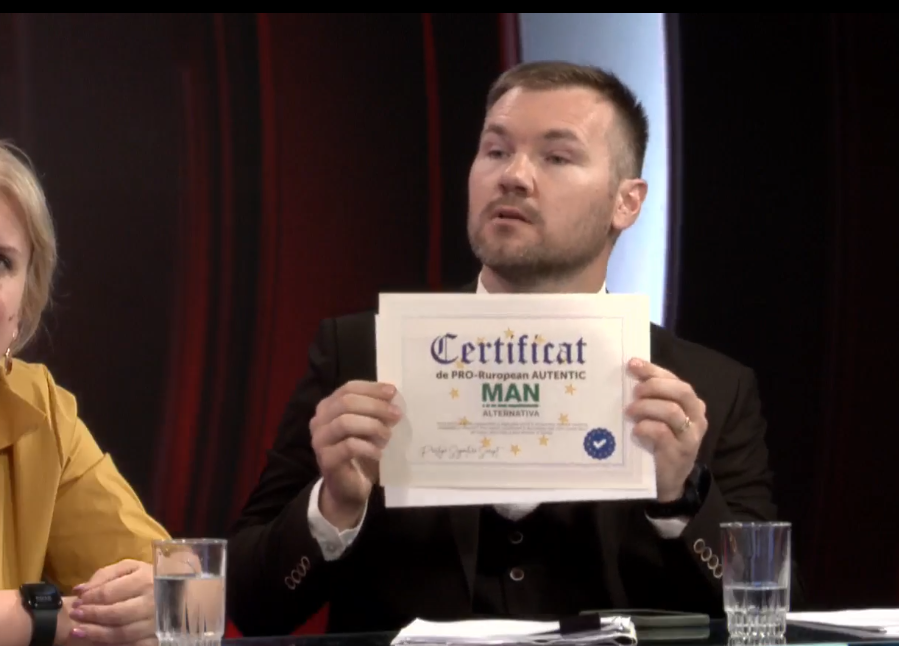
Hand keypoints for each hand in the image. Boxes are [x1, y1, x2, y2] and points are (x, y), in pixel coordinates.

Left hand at [68, 559, 154, 645]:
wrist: (183, 592)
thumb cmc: (150, 577)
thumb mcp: (130, 567)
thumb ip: (105, 575)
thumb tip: (79, 590)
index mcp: (145, 580)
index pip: (109, 593)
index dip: (89, 599)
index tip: (76, 602)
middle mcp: (152, 602)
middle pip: (114, 614)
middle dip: (90, 616)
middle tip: (74, 615)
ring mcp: (155, 622)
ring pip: (121, 633)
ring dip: (95, 634)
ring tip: (77, 631)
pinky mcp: (157, 637)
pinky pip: (132, 645)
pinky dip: (112, 645)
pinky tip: (98, 642)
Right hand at [310, 380, 402, 527]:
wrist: (348, 488)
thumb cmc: (360, 453)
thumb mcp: (369, 427)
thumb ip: (376, 411)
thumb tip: (393, 398)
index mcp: (328, 407)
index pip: (348, 389)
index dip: (371, 388)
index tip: (393, 392)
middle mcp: (319, 421)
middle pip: (346, 403)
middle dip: (375, 406)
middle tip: (396, 414)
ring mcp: (320, 441)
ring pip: (345, 422)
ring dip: (372, 426)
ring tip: (388, 435)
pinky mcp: (326, 460)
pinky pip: (348, 446)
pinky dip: (368, 447)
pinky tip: (379, 453)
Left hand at [626, 358, 708, 501]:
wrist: (667, 481)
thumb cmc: (658, 443)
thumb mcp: (656, 417)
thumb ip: (649, 398)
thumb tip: (627, 375)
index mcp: (689, 403)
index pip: (674, 379)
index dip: (653, 370)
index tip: (632, 364)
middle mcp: (696, 417)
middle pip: (681, 391)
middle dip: (654, 386)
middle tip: (634, 392)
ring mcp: (690, 437)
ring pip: (673, 411)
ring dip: (647, 407)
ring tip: (629, 412)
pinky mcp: (680, 454)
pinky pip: (663, 433)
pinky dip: (647, 428)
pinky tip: (636, 430)